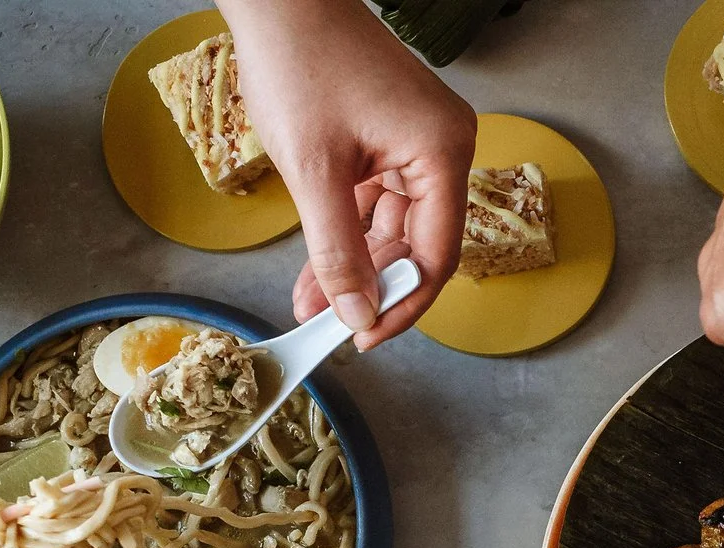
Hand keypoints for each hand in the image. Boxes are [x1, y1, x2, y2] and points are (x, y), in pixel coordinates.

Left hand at [219, 0, 474, 346]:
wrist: (280, 0)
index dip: (401, 306)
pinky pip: (377, 201)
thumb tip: (356, 314)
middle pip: (417, 245)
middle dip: (370, 289)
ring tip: (312, 303)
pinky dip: (348, 232)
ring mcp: (419, 142)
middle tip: (330, 327)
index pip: (436, 256)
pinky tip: (318, 269)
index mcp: (443, 152)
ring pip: (393, 228)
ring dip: (353, 266)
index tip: (363, 338)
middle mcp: (444, 148)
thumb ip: (338, 252)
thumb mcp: (314, 171)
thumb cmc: (300, 61)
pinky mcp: (392, 138)